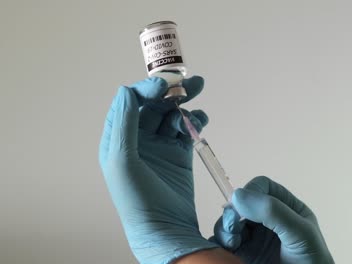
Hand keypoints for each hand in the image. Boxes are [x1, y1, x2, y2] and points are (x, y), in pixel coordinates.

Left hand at [99, 76, 217, 263]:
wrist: (164, 228)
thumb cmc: (137, 199)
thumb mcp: (122, 161)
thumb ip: (124, 124)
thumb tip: (125, 90)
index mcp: (119, 138)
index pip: (131, 103)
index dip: (146, 90)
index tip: (164, 86)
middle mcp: (138, 139)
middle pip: (154, 105)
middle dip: (171, 91)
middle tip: (191, 83)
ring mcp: (160, 146)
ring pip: (172, 114)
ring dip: (185, 104)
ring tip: (199, 94)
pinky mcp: (179, 154)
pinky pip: (187, 129)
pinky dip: (195, 121)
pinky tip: (200, 121)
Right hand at [212, 176, 333, 263]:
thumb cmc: (312, 262)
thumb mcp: (299, 232)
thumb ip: (272, 211)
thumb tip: (238, 195)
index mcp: (285, 208)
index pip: (262, 187)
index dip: (251, 191)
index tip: (244, 206)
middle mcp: (267, 220)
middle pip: (240, 204)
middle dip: (233, 212)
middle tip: (233, 227)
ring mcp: (254, 238)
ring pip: (228, 223)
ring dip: (224, 229)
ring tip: (232, 243)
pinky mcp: (243, 255)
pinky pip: (222, 244)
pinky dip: (218, 244)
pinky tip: (226, 252)